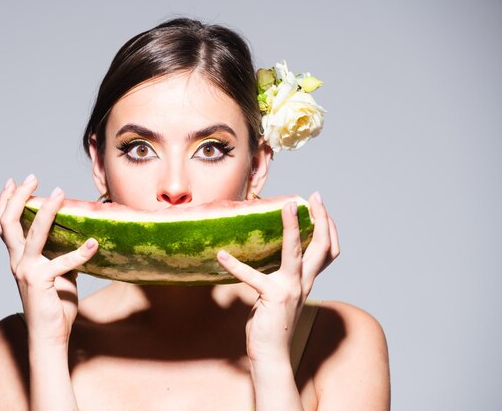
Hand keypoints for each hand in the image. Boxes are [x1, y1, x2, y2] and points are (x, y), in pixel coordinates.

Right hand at [0, 174, 98, 347]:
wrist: (51, 335)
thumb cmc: (55, 305)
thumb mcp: (60, 276)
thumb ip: (63, 256)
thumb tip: (79, 240)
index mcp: (18, 258)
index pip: (4, 225)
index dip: (5, 202)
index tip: (13, 182)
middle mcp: (18, 262)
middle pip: (9, 223)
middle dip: (18, 197)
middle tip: (32, 178)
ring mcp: (27, 271)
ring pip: (32, 234)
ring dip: (46, 211)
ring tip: (59, 193)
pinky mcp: (41, 282)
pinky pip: (62, 263)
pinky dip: (79, 253)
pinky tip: (93, 244)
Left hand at [217, 192, 339, 362]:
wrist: (270, 354)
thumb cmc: (271, 323)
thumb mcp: (280, 294)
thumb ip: (281, 276)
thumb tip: (270, 257)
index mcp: (306, 281)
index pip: (327, 250)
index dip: (328, 227)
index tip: (318, 205)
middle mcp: (303, 283)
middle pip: (322, 246)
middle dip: (322, 219)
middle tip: (315, 197)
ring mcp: (290, 289)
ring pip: (297, 253)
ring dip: (293, 228)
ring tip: (287, 207)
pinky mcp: (272, 297)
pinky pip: (253, 277)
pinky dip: (236, 265)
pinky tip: (222, 256)